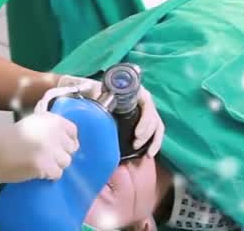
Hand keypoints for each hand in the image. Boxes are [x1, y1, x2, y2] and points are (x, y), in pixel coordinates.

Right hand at [0, 112, 78, 200]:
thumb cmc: (8, 140)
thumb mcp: (31, 125)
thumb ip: (50, 128)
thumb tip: (72, 140)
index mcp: (48, 118)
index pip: (73, 130)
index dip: (69, 140)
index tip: (61, 147)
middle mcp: (51, 130)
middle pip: (70, 148)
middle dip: (61, 154)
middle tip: (47, 157)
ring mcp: (48, 148)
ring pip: (66, 162)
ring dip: (56, 166)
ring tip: (42, 165)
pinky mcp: (44, 164)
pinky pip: (57, 174)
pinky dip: (49, 176)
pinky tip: (38, 172)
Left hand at [40, 75, 165, 156]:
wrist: (88, 92)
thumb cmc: (92, 89)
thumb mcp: (92, 88)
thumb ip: (93, 90)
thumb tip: (95, 94)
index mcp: (133, 90)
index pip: (147, 101)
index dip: (146, 118)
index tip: (137, 133)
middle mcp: (141, 100)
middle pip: (153, 116)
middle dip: (147, 132)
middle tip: (136, 143)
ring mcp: (142, 112)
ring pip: (156, 125)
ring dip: (152, 139)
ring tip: (143, 151)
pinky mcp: (141, 122)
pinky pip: (154, 132)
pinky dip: (154, 143)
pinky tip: (149, 154)